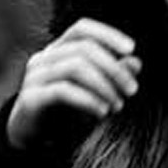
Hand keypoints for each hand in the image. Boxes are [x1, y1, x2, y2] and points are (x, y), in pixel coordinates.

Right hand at [7, 17, 141, 150]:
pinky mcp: (31, 98)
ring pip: (75, 67)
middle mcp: (44, 58)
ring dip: (104, 86)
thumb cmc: (66, 113)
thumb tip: (135, 63)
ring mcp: (35, 77)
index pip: (82, 29)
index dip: (108, 34)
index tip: (131, 49)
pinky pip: (63, 90)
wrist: (34, 139)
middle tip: (132, 90)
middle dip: (114, 68)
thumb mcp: (94, 93)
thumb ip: (113, 77)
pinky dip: (88, 100)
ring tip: (117, 105)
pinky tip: (102, 112)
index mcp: (58, 50)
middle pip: (84, 48)